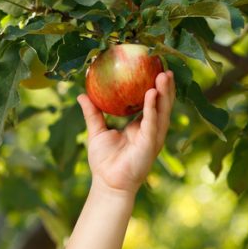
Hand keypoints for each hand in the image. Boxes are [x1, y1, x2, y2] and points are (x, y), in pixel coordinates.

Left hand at [77, 70, 174, 195]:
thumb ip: (92, 113)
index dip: (154, 86)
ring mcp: (152, 137)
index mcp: (141, 126)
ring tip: (164, 74)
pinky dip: (153, 108)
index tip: (154, 67)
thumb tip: (81, 94)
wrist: (107, 184)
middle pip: (162, 103)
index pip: (151, 102)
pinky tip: (151, 94)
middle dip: (165, 85)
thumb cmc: (104, 161)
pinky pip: (152, 123)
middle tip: (164, 65)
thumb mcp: (97, 131)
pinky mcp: (150, 144)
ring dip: (164, 93)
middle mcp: (151, 129)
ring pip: (162, 111)